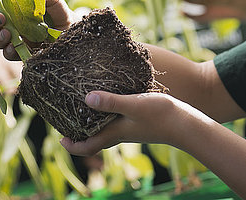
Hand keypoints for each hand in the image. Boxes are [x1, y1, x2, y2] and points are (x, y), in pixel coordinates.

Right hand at [0, 0, 73, 60]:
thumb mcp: (57, 3)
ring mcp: (16, 39)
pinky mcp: (23, 52)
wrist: (76, 34)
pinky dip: (9, 51)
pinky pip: (10, 54)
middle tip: (0, 19)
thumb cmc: (62, 15)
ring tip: (7, 34)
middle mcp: (12, 23)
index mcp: (14, 7)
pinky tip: (14, 47)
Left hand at [60, 91, 211, 155]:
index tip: (60, 138)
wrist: (186, 125)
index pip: (87, 146)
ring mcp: (131, 129)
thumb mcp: (134, 105)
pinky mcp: (140, 122)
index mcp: (114, 133)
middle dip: (80, 133)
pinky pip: (119, 122)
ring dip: (94, 124)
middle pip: (95, 139)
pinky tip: (113, 100)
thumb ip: (112, 102)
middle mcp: (120, 133)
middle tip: (69, 120)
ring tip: (86, 108)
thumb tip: (86, 99)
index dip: (71, 145)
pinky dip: (110, 116)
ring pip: (107, 130)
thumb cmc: (161, 115)